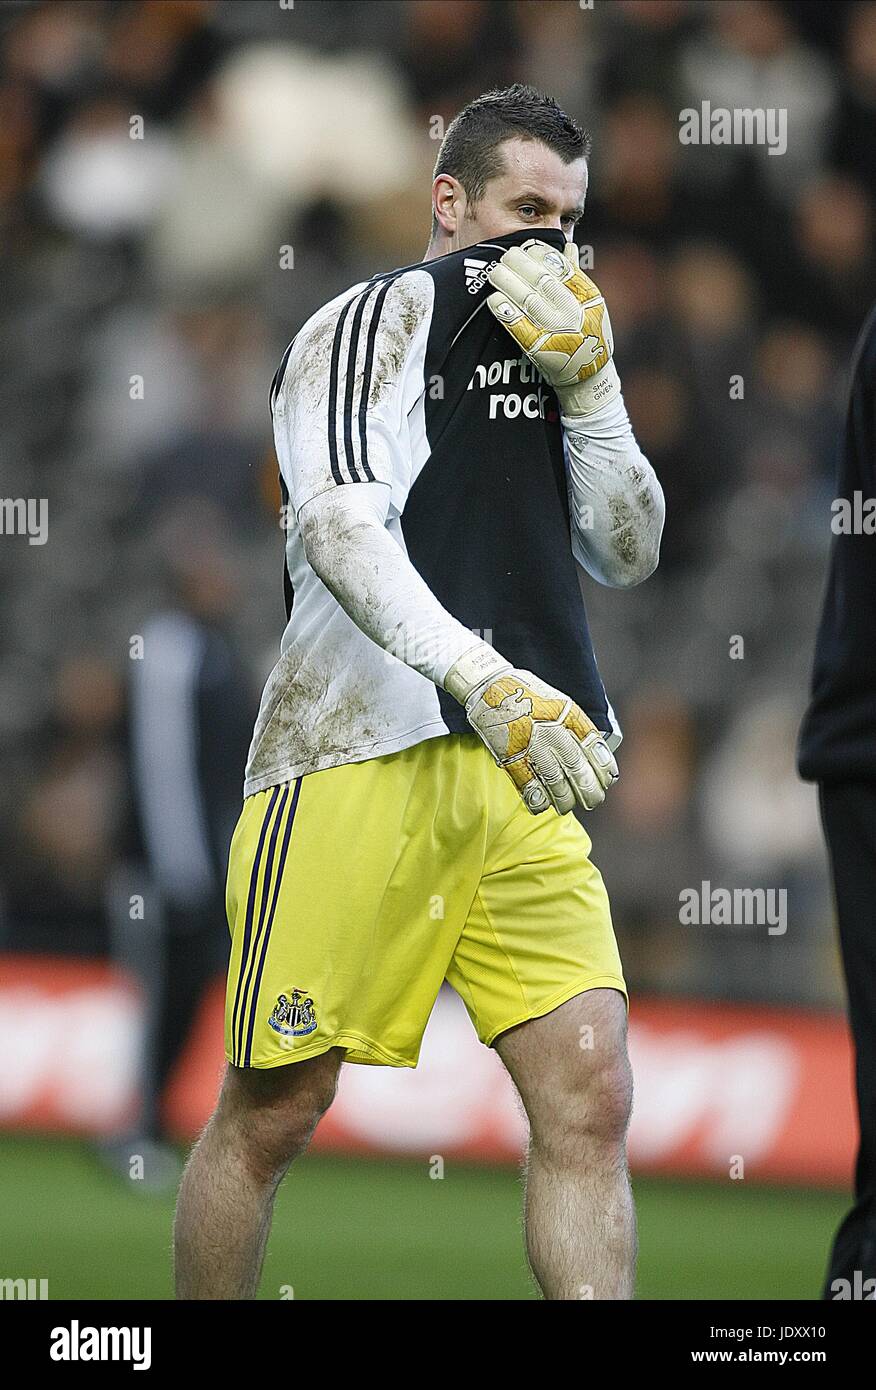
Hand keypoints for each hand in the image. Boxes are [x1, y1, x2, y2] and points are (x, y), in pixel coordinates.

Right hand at [445, 650, 617, 814]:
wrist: (491, 685)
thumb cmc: (527, 693)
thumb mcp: (559, 701)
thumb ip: (575, 725)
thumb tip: (595, 752)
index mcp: (567, 715)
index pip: (594, 747)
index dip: (603, 767)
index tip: (608, 779)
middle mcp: (552, 731)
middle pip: (577, 768)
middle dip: (589, 790)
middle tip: (594, 800)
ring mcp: (531, 745)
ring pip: (556, 781)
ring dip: (565, 799)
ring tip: (568, 805)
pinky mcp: (510, 755)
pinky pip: (528, 784)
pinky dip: (538, 799)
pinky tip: (544, 805)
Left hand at [487, 239, 619, 415]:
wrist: (588, 378)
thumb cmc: (589, 335)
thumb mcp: (592, 304)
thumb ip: (577, 275)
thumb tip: (568, 246)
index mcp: (587, 297)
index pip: (560, 266)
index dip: (540, 254)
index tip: (526, 247)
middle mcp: (572, 312)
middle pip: (540, 279)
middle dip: (519, 264)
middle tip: (505, 257)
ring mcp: (555, 331)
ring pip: (526, 298)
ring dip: (506, 281)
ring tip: (494, 272)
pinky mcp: (538, 349)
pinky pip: (516, 325)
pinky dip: (504, 309)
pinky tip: (493, 299)